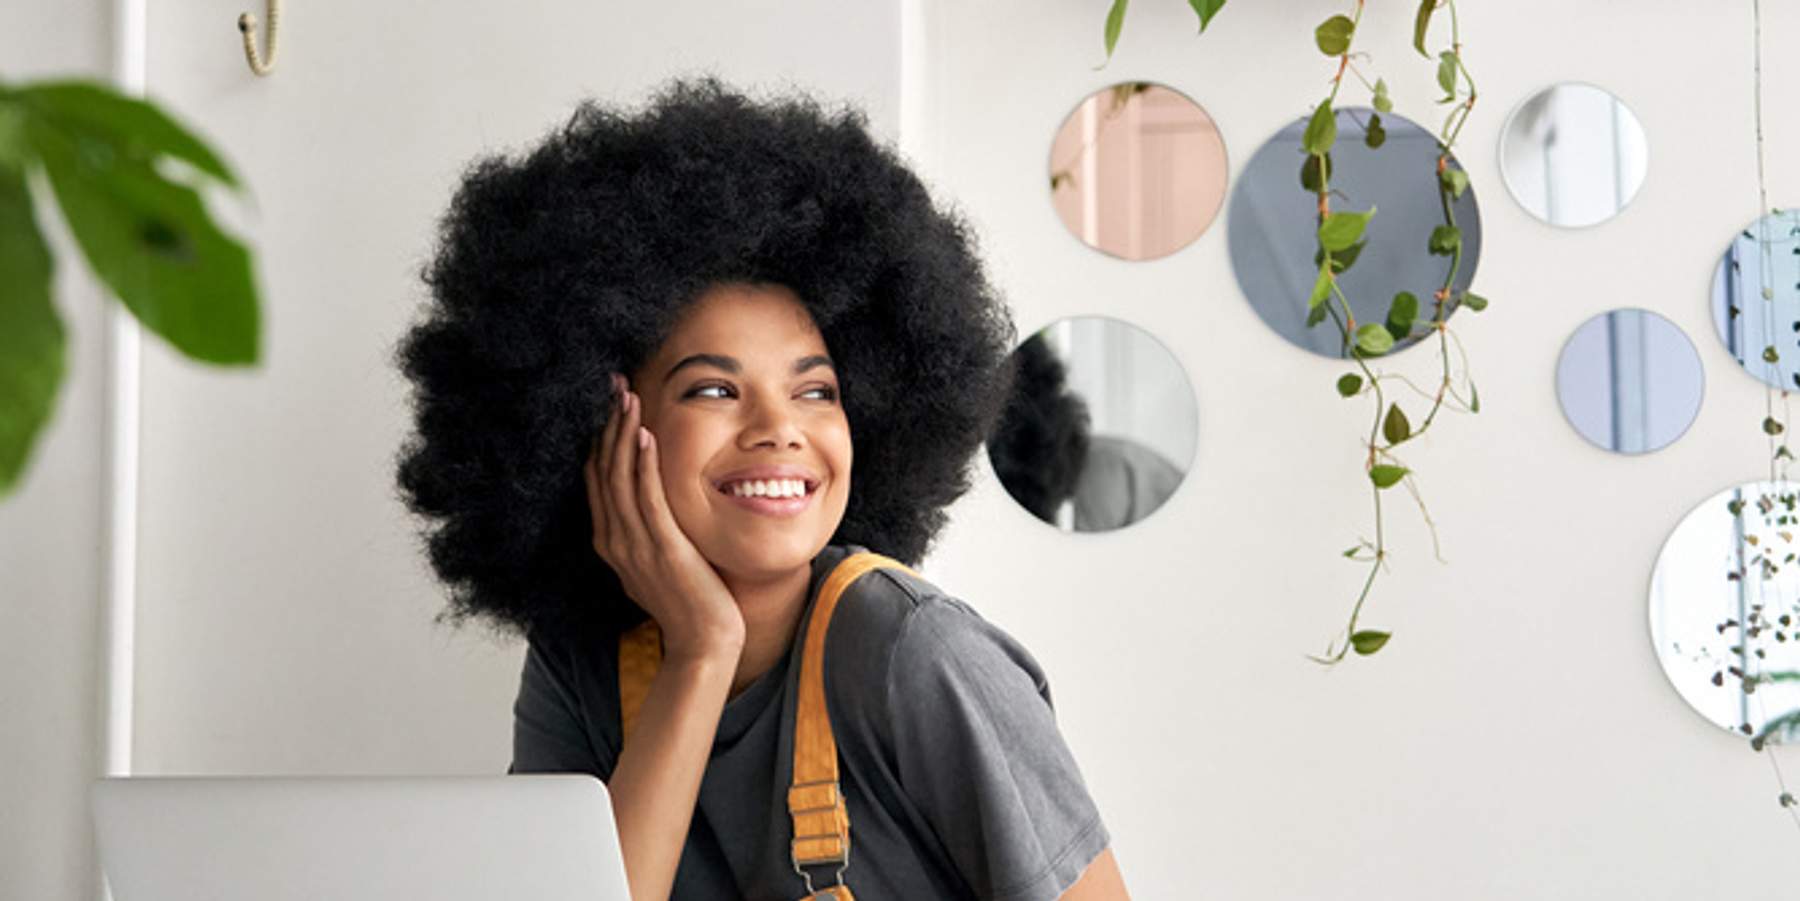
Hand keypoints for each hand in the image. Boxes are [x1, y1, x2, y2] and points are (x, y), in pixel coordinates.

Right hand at [585, 373, 745, 660]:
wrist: (703, 645)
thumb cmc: (690, 603)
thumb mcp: (659, 563)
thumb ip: (650, 534)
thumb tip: (654, 508)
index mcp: (611, 542)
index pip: (596, 479)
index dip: (599, 438)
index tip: (606, 403)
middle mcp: (614, 540)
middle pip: (601, 470)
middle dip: (605, 424)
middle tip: (612, 384)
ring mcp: (635, 545)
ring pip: (619, 477)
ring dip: (621, 433)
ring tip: (626, 396)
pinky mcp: (661, 548)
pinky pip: (646, 498)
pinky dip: (642, 464)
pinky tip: (643, 435)